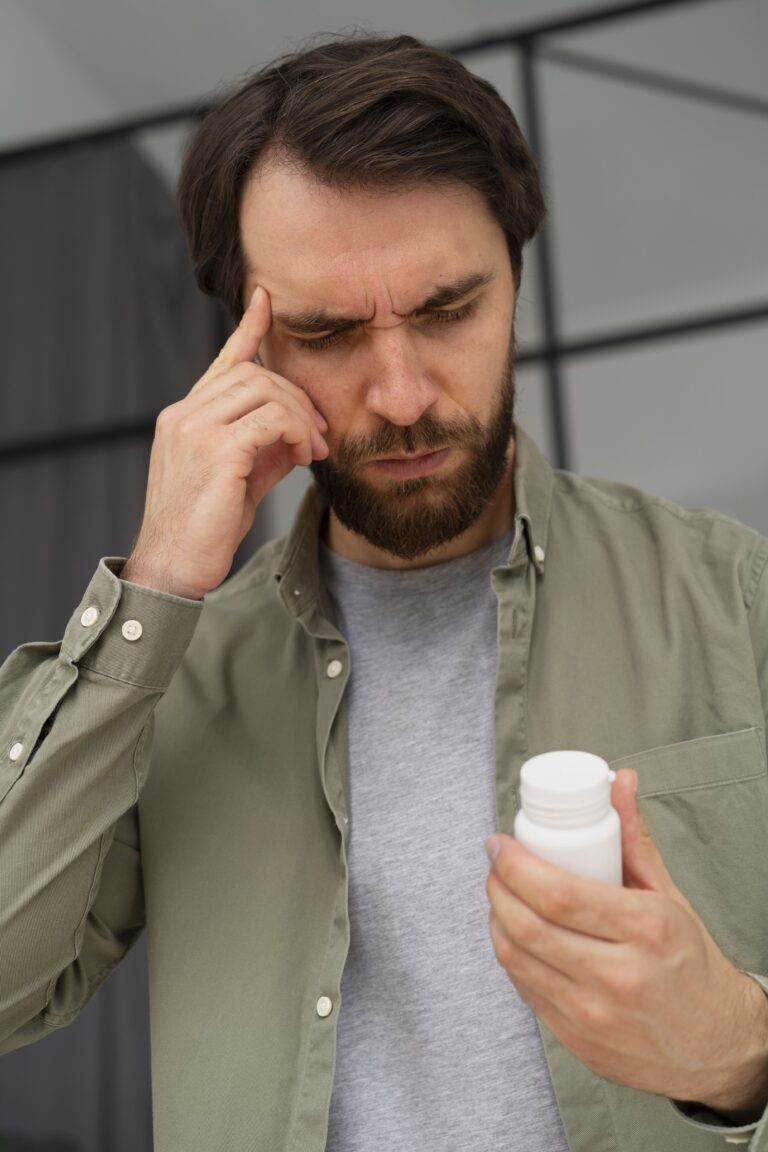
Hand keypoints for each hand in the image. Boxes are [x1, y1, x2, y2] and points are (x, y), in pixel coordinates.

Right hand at [122, 286, 328, 598]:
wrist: (173, 568)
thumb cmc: (204, 530)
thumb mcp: (239, 481)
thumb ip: (264, 448)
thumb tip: (300, 433)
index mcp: (185, 417)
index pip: (223, 361)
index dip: (248, 328)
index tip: (265, 300)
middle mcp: (185, 414)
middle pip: (255, 374)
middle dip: (299, 399)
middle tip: (321, 437)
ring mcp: (195, 429)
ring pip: (264, 389)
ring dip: (302, 417)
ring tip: (312, 452)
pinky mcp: (214, 450)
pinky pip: (271, 419)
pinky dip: (297, 433)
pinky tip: (302, 457)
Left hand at [485, 769, 767, 1118]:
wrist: (717, 1045)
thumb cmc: (690, 963)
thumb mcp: (668, 895)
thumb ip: (634, 837)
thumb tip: (619, 782)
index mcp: (646, 929)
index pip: (556, 892)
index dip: (513, 864)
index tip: (499, 844)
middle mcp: (619, 976)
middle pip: (527, 925)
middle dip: (496, 886)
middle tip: (494, 864)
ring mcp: (594, 1014)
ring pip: (516, 959)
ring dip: (495, 919)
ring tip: (498, 894)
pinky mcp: (577, 1041)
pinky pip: (524, 989)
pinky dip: (509, 955)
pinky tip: (512, 933)